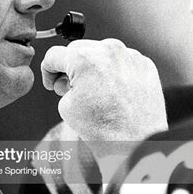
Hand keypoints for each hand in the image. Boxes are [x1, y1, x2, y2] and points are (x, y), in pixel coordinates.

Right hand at [41, 39, 167, 157]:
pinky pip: (121, 60)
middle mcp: (108, 50)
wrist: (137, 143)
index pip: (54, 55)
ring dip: (93, 67)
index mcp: (84, 59)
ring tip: (96, 92)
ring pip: (101, 52)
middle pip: (77, 49)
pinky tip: (113, 92)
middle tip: (72, 89)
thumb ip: (61, 84)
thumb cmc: (104, 129)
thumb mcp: (66, 106)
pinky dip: (114, 72)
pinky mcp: (144, 64)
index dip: (48, 71)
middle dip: (71, 67)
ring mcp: (129, 55)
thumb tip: (68, 78)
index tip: (53, 83)